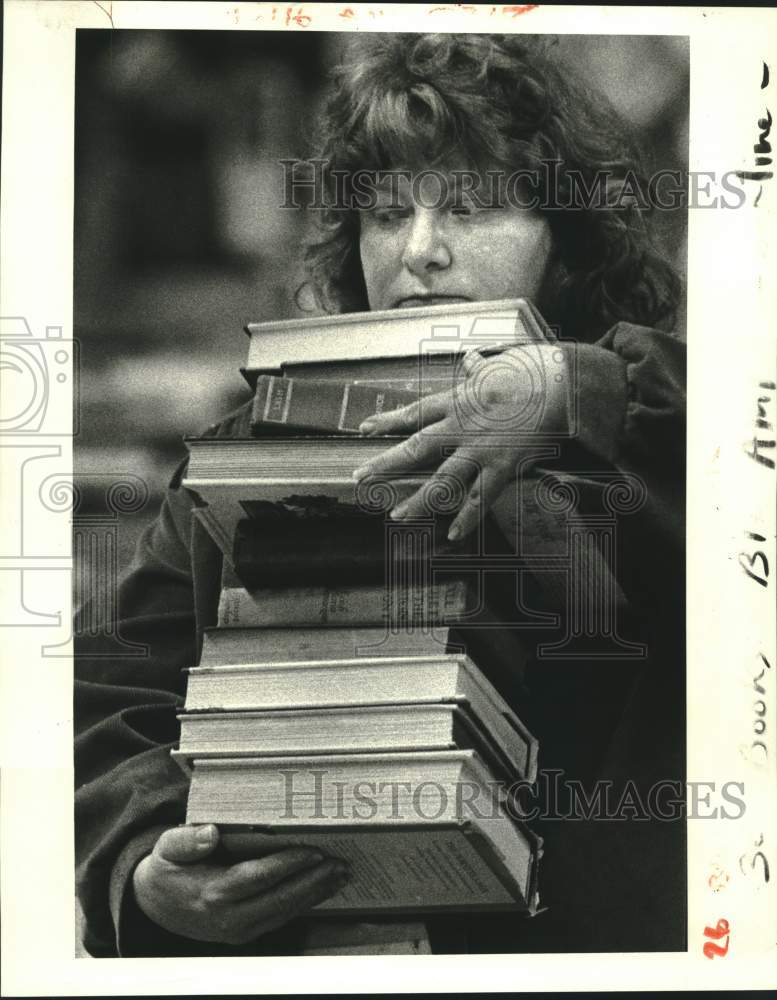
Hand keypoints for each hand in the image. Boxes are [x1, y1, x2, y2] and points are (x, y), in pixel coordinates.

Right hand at [132, 824, 349, 945]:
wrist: (156, 905)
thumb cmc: (167, 870)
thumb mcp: (166, 849)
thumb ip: (184, 841)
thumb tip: (209, 833)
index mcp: (212, 893)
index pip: (257, 878)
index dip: (287, 865)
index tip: (312, 851)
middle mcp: (230, 917)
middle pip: (279, 899)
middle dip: (312, 882)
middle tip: (339, 863)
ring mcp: (240, 929)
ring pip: (285, 912)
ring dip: (316, 894)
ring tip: (341, 874)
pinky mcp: (247, 932)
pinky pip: (282, 917)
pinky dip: (305, 903)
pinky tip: (324, 888)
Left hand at [353, 344, 569, 539]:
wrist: (559, 383)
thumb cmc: (531, 371)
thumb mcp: (497, 366)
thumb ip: (479, 370)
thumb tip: (471, 360)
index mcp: (458, 401)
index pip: (414, 412)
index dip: (387, 421)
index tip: (364, 428)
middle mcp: (461, 427)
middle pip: (416, 448)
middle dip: (386, 464)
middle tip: (361, 477)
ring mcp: (480, 449)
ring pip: (442, 481)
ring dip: (419, 501)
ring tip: (398, 517)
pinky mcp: (502, 466)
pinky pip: (480, 498)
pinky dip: (467, 519)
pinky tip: (453, 534)